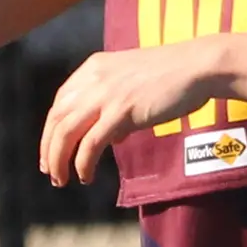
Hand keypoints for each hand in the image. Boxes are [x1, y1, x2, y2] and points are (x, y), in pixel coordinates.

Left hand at [40, 41, 222, 183]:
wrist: (198, 66)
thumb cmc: (173, 76)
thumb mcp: (134, 85)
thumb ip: (117, 107)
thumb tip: (112, 137)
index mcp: (93, 68)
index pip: (60, 102)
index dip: (50, 130)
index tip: (50, 152)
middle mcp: (93, 79)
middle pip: (56, 119)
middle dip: (48, 150)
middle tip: (50, 172)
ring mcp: (106, 94)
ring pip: (66, 133)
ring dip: (58, 160)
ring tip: (62, 180)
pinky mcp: (121, 111)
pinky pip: (90, 143)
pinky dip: (82, 163)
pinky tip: (85, 176)